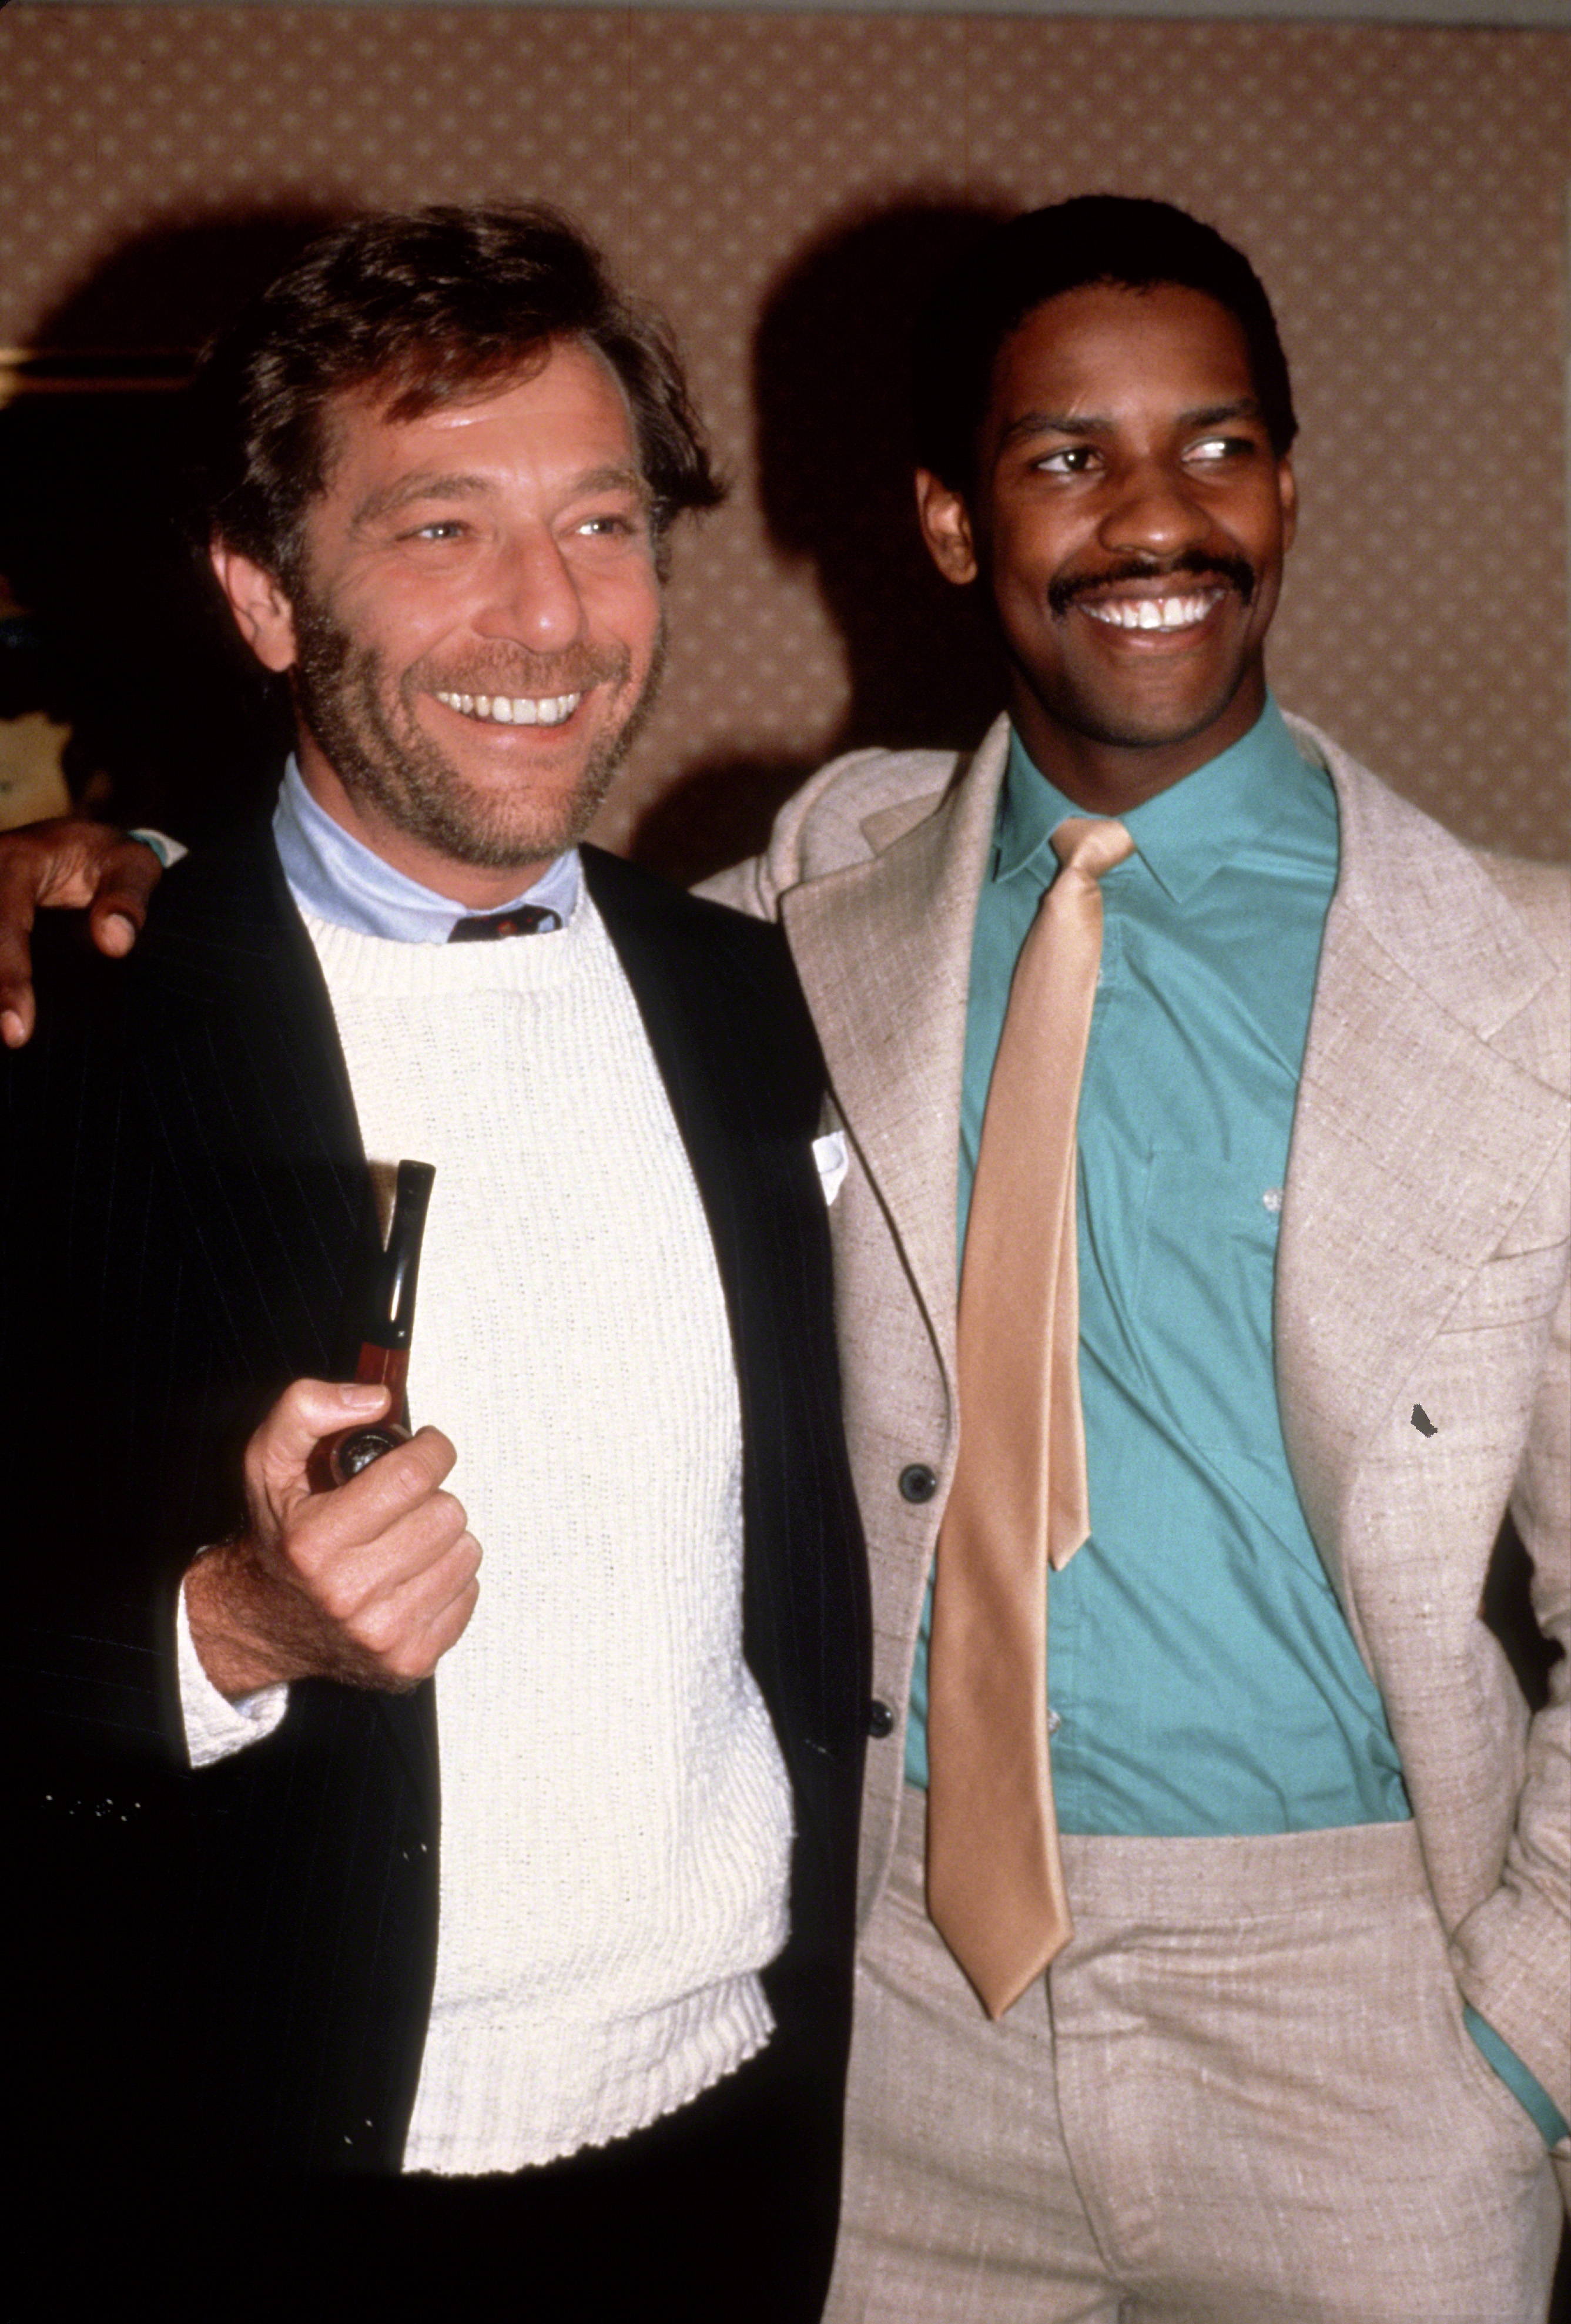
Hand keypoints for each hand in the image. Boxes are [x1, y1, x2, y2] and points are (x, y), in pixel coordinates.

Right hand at [0, 819, 164, 1047]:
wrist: (88, 842)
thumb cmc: (112, 855)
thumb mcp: (132, 863)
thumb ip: (127, 897)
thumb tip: (115, 942)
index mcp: (17, 860)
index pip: (4, 921)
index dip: (7, 975)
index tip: (18, 1029)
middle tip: (11, 1042)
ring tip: (7, 1036)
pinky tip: (6, 1014)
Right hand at [184, 1379, 480, 1697]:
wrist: (266, 1620)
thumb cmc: (281, 1538)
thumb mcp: (268, 1462)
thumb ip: (306, 1409)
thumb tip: (374, 1399)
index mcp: (315, 1542)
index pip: (412, 1476)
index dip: (431, 1449)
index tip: (427, 1446)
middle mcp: (347, 1593)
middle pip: (445, 1514)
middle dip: (431, 1496)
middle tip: (403, 1503)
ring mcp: (383, 1633)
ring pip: (465, 1552)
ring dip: (443, 1537)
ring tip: (407, 1538)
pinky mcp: (411, 1660)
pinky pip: (468, 1594)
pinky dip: (448, 1579)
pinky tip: (412, 1576)